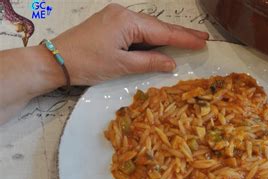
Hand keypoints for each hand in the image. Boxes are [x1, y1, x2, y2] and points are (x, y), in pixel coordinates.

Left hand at [53, 4, 208, 84]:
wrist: (55, 60)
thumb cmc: (87, 63)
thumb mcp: (122, 66)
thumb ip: (149, 62)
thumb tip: (171, 62)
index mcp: (127, 21)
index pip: (163, 32)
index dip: (184, 38)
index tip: (203, 41)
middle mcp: (123, 14)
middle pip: (158, 26)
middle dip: (180, 33)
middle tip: (202, 37)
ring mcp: (115, 17)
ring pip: (148, 27)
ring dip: (167, 35)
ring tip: (188, 39)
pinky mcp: (110, 23)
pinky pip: (137, 29)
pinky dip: (152, 37)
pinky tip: (162, 41)